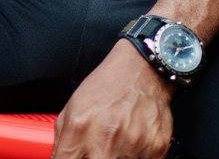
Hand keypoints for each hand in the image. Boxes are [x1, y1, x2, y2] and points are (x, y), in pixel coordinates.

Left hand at [52, 41, 175, 158]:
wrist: (142, 69)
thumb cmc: (108, 86)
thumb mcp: (73, 107)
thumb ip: (63, 142)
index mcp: (79, 127)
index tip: (76, 156)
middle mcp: (104, 140)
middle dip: (95, 157)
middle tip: (98, 148)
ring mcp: (131, 147)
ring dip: (117, 157)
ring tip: (118, 141)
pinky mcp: (155, 150)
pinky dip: (136, 156)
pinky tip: (133, 141)